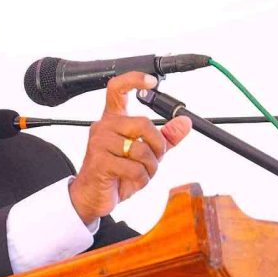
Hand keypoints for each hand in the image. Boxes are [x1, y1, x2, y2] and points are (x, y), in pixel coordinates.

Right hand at [68, 72, 191, 223]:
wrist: (92, 196)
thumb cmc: (115, 173)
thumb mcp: (144, 153)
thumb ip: (164, 137)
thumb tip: (185, 123)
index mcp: (113, 120)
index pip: (118, 89)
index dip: (135, 80)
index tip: (152, 81)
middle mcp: (104, 127)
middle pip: (143, 123)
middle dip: (158, 145)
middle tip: (156, 158)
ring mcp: (100, 143)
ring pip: (140, 149)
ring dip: (150, 167)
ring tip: (142, 174)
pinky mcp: (100, 162)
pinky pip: (134, 168)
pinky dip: (141, 179)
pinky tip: (132, 182)